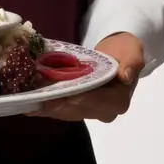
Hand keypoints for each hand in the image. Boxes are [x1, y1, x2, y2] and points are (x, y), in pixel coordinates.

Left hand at [27, 32, 144, 121]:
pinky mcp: (80, 108)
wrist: (119, 53)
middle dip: (59, 103)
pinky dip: (47, 109)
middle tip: (40, 97)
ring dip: (49, 107)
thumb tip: (126, 76)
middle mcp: (105, 111)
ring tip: (31, 101)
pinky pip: (62, 110)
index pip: (97, 100)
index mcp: (119, 100)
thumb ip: (132, 63)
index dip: (81, 97)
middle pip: (78, 109)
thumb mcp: (133, 51)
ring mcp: (91, 111)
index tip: (64, 93)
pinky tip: (31, 107)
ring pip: (67, 112)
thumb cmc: (125, 50)